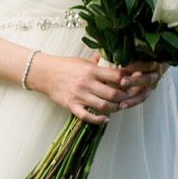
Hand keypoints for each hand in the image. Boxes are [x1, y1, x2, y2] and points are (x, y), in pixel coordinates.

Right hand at [28, 52, 167, 123]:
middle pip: (114, 94)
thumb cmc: (64, 65)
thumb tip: (109, 59)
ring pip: (104, 106)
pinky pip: (87, 116)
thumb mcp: (82, 60)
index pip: (117, 76)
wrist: (43, 73)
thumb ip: (96, 62)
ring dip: (115, 109)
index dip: (129, 81)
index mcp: (91, 70)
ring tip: (119, 107)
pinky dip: (99, 120)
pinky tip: (106, 119)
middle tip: (129, 98)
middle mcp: (87, 83)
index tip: (134, 83)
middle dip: (125, 98)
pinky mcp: (71, 105)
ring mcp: (79, 95)